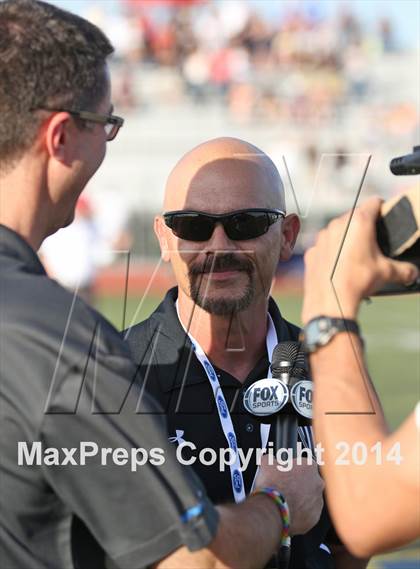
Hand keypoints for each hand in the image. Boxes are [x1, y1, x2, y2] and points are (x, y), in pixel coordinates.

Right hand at [255, 455, 323, 534]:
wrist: (272, 510)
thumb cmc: (272, 485)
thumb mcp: (266, 463)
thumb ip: (270, 459)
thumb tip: (267, 459)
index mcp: (309, 466)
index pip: (304, 464)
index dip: (293, 468)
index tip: (286, 472)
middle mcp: (317, 483)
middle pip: (309, 481)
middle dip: (298, 484)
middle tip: (284, 487)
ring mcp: (317, 502)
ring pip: (309, 498)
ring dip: (299, 499)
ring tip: (284, 501)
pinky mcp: (314, 517)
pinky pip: (308, 514)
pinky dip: (299, 513)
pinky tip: (287, 511)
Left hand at [301, 196, 417, 322]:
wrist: (330, 301)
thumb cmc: (357, 282)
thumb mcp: (387, 273)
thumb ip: (404, 269)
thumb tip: (413, 273)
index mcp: (359, 223)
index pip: (374, 203)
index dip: (382, 208)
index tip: (385, 215)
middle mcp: (337, 225)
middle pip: (354, 216)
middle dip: (363, 226)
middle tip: (372, 242)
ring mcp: (322, 237)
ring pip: (337, 230)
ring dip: (345, 238)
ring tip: (355, 256)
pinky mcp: (311, 251)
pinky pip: (324, 246)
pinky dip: (330, 252)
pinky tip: (337, 266)